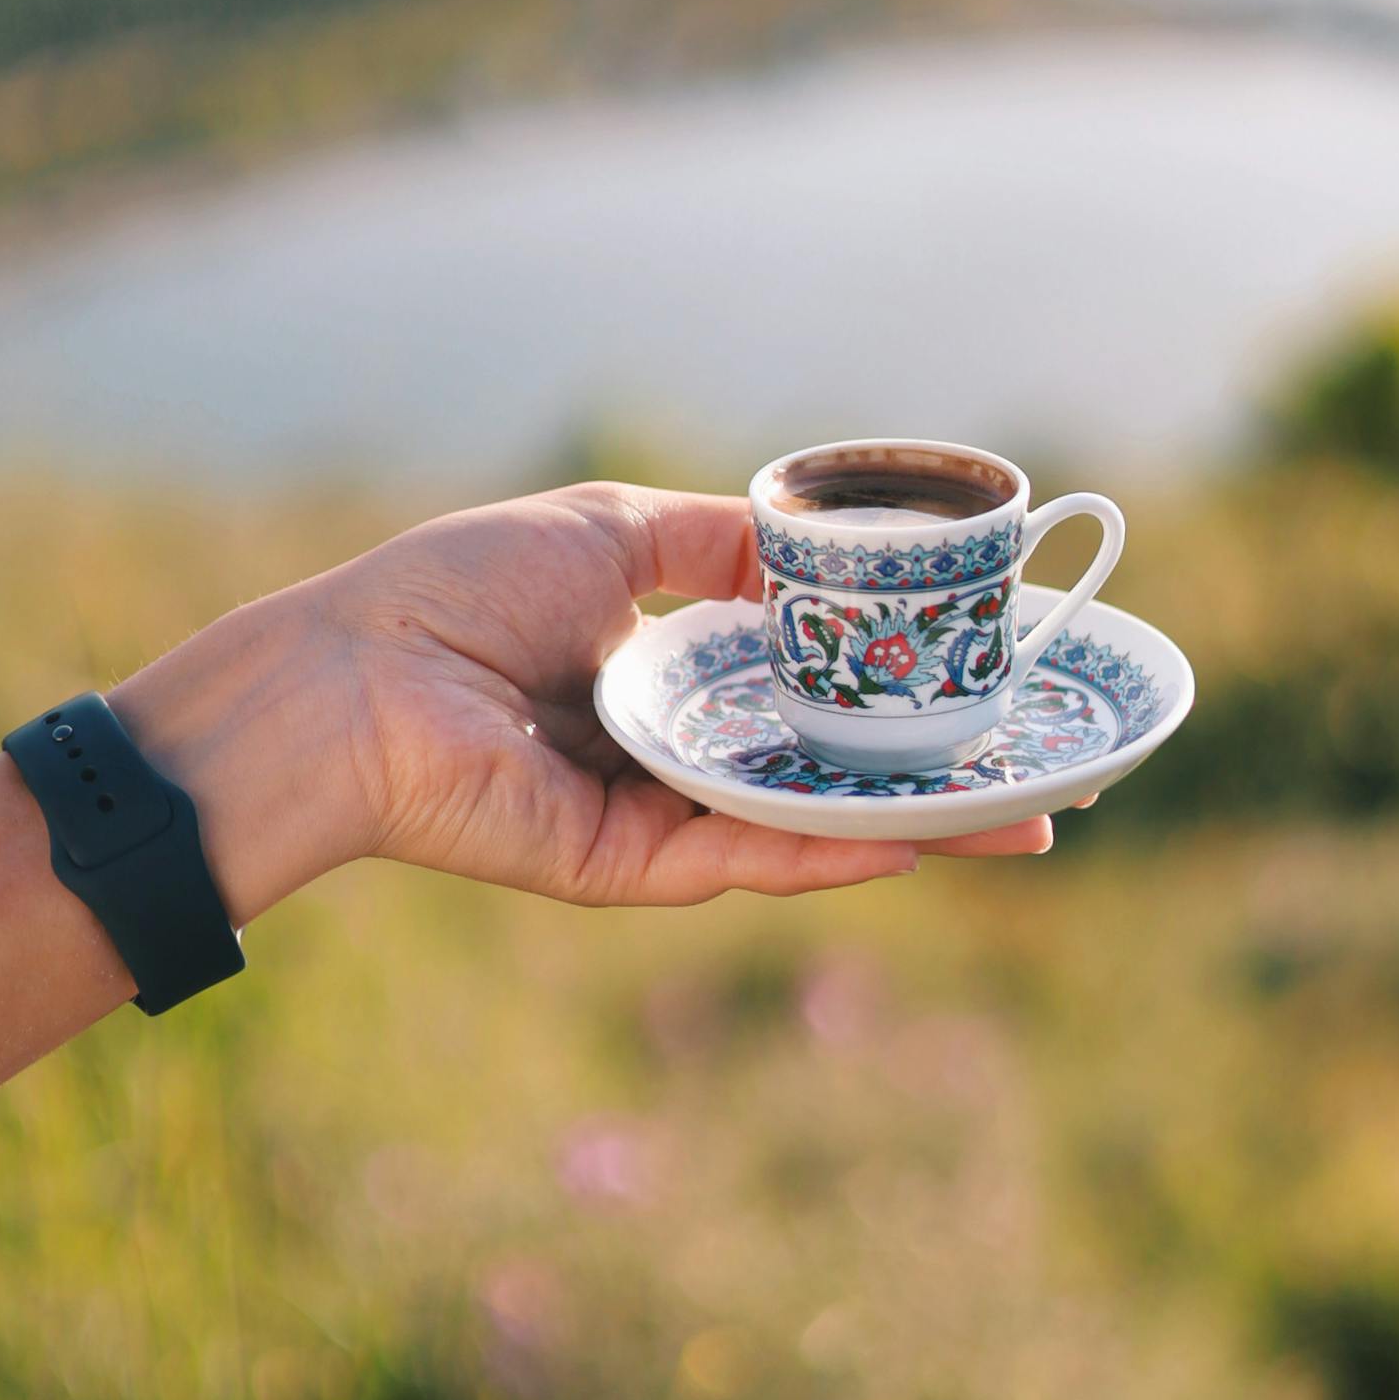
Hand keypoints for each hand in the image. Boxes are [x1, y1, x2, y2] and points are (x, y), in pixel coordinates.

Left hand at [119, 482, 1052, 918]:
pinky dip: (833, 851)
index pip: (802, 694)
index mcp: (660, 677)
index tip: (988, 683)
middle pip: (828, 777)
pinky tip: (917, 838)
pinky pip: (748, 859)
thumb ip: (711, 543)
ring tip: (1028, 820)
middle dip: (940, 782)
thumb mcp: (609, 529)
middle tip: (1048, 779)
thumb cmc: (456, 590)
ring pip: (809, 829)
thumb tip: (809, 546)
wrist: (350, 677)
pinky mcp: (626, 870)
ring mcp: (654, 820)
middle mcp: (668, 756)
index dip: (895, 693)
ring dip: (921, 826)